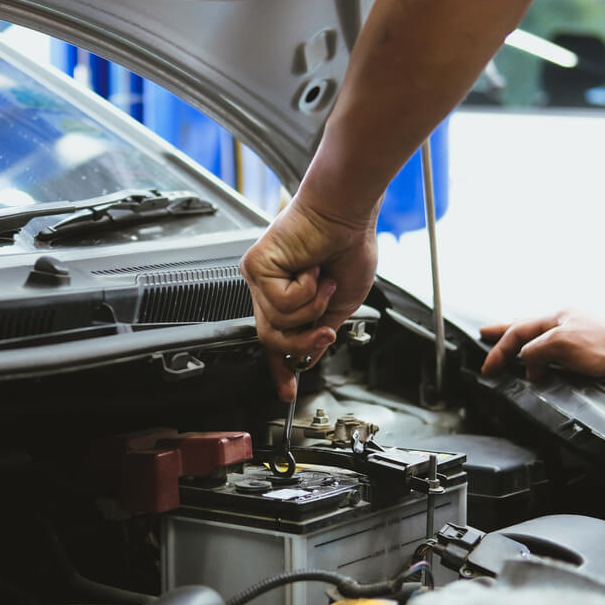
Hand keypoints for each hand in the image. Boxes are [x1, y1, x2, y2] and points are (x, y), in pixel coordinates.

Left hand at [241, 199, 377, 400]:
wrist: (348, 214)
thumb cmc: (348, 246)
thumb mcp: (341, 303)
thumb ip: (321, 332)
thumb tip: (310, 360)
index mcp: (285, 296)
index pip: (275, 339)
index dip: (280, 366)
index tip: (287, 390)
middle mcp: (267, 287)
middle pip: (272, 338)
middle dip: (301, 344)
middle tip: (325, 335)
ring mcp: (259, 277)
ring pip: (277, 323)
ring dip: (311, 308)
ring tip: (323, 281)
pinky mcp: (256, 266)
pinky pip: (280, 303)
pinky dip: (305, 291)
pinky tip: (312, 269)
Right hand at [479, 311, 604, 385]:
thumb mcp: (560, 345)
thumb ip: (534, 351)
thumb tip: (526, 361)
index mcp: (557, 317)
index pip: (517, 331)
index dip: (498, 349)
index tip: (487, 369)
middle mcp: (567, 323)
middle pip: (527, 327)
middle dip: (505, 333)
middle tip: (486, 333)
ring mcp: (579, 337)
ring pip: (542, 340)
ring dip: (525, 349)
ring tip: (512, 356)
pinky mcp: (591, 354)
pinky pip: (557, 354)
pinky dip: (543, 360)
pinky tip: (544, 369)